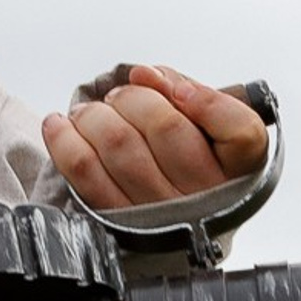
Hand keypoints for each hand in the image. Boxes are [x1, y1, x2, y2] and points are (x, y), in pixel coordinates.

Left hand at [41, 66, 266, 210]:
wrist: (173, 226)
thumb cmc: (189, 163)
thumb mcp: (206, 126)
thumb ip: (185, 91)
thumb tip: (145, 75)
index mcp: (238, 168)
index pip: (239, 131)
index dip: (205, 101)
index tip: (180, 91)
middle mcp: (204, 195)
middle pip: (165, 126)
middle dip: (133, 98)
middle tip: (120, 97)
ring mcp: (161, 214)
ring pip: (120, 145)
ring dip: (95, 116)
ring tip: (91, 113)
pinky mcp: (119, 223)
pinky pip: (85, 174)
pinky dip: (65, 140)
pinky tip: (61, 126)